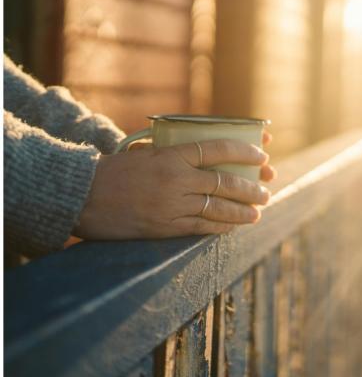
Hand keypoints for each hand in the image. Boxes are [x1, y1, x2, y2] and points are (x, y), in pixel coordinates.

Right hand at [75, 139, 272, 239]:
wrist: (82, 195)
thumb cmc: (114, 170)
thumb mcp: (147, 151)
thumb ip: (176, 152)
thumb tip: (207, 153)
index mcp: (172, 154)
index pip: (217, 148)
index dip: (244, 150)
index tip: (262, 154)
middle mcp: (176, 179)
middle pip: (225, 182)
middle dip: (251, 187)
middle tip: (266, 191)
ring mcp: (172, 205)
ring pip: (218, 208)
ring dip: (242, 211)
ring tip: (257, 212)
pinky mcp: (165, 227)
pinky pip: (201, 228)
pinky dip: (221, 227)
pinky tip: (233, 227)